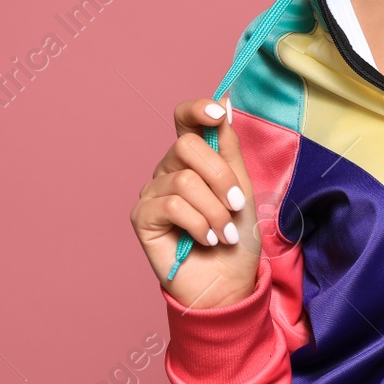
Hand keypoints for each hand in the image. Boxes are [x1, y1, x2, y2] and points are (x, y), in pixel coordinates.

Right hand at [131, 95, 261, 310]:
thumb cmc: (235, 237)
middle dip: (221, 177)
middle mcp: (169, 170)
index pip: (184, 119)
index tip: (218, 115)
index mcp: (194, 158)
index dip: (198, 110)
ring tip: (223, 232)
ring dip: (214, 210)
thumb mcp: (242, 187)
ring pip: (183, 180)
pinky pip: (171, 205)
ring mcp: (153, 192)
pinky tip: (206, 240)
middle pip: (186, 146)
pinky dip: (198, 224)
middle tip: (235, 205)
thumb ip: (229, 147)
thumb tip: (224, 100)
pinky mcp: (142, 217)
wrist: (228, 283)